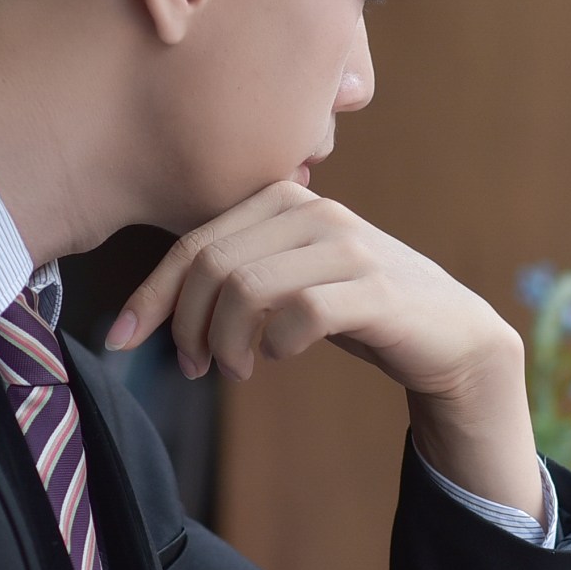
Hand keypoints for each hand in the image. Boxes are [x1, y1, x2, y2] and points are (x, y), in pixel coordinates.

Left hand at [105, 181, 541, 517]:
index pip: (195, 243)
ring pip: (247, 288)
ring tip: (237, 369)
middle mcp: (315, 211)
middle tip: (198, 367)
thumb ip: (235, 275)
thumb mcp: (290, 280)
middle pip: (213, 266)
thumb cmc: (357, 309)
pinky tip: (280, 356)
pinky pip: (299, 312)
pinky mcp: (375, 289)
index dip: (151, 295)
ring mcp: (348, 247)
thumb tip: (153, 312)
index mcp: (284, 200)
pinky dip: (276, 344)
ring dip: (228, 342)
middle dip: (188, 326)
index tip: (122, 339)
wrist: (448, 333)